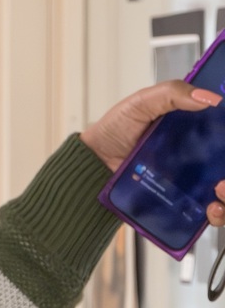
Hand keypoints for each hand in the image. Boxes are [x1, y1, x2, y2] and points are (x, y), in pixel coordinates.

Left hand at [82, 81, 224, 226]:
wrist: (95, 163)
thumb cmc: (117, 129)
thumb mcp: (141, 103)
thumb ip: (171, 94)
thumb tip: (210, 98)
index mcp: (198, 125)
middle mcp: (202, 150)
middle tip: (224, 178)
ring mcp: (194, 176)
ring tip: (219, 189)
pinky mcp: (183, 198)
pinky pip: (208, 210)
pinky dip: (217, 213)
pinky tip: (211, 209)